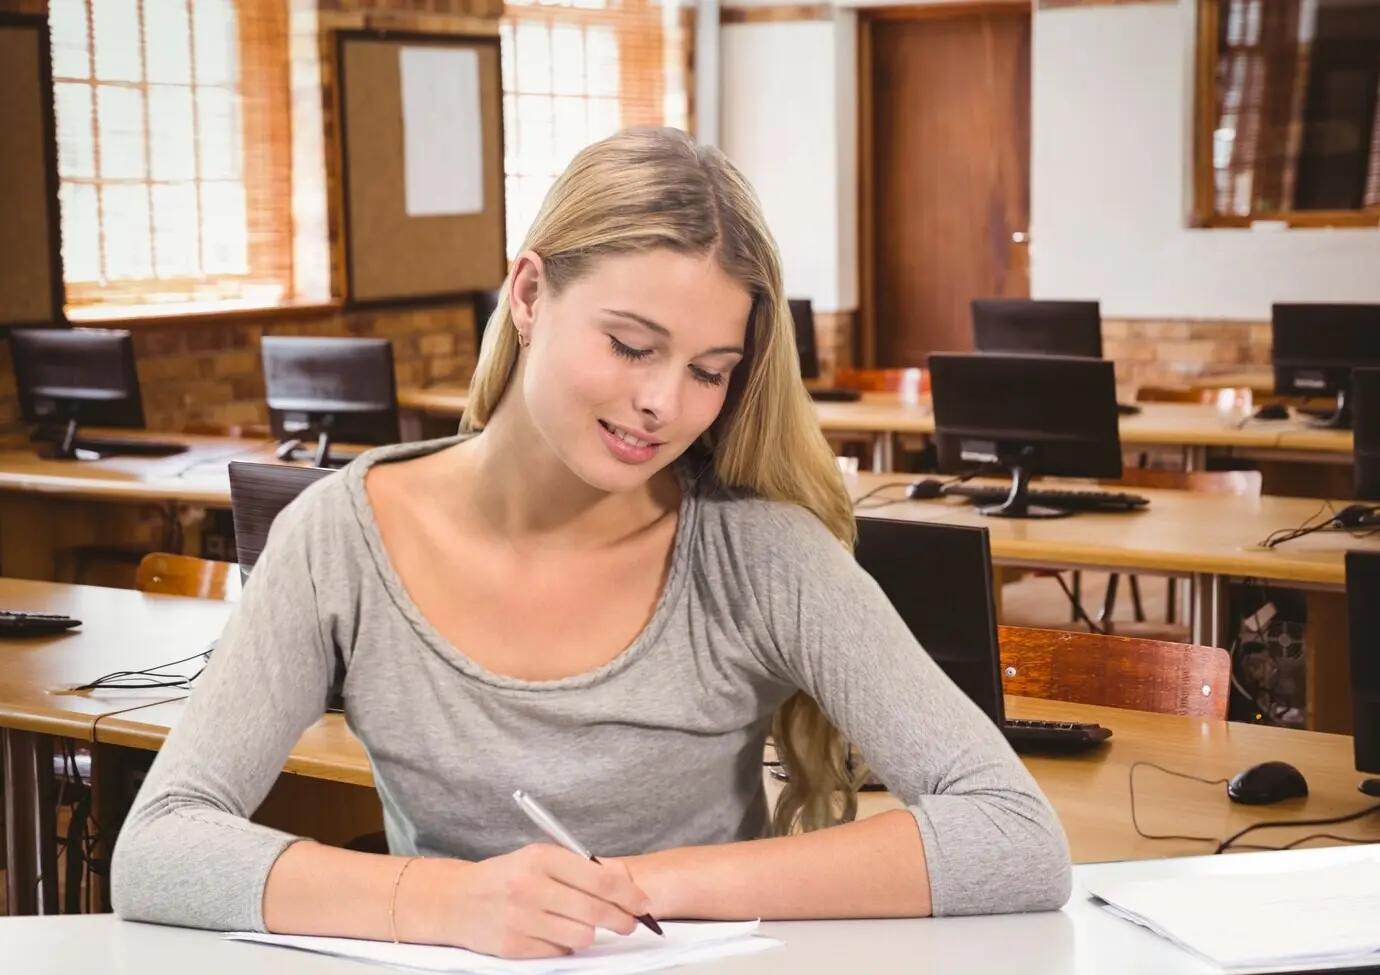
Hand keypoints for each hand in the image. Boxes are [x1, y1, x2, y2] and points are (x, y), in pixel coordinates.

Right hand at [409, 845, 651, 957]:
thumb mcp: (540, 858)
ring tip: (583, 925)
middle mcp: (530, 887)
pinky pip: (559, 952)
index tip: (643, 903)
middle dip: (622, 920)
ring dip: (590, 934)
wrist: (456, 900)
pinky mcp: (513, 947)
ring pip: (582, 937)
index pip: (600, 878)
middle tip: (630, 923)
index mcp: (541, 858)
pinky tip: (553, 933)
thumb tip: (626, 885)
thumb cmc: (506, 876)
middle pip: (595, 911)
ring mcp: (520, 919)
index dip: (628, 894)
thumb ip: (581, 868)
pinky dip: (563, 945)